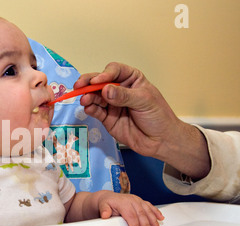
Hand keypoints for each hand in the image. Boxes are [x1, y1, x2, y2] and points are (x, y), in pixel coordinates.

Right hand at [76, 62, 210, 178]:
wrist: (160, 141)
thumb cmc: (158, 116)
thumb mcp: (144, 101)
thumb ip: (124, 96)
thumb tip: (106, 90)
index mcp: (131, 79)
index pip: (115, 71)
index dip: (105, 74)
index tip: (98, 81)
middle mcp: (119, 90)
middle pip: (100, 82)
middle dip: (88, 82)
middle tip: (79, 85)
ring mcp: (112, 104)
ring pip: (95, 96)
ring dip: (88, 96)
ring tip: (84, 100)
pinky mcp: (107, 118)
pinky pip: (96, 111)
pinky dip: (90, 109)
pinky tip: (88, 108)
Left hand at [98, 192, 164, 225]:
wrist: (108, 197)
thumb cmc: (106, 203)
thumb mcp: (102, 206)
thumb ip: (104, 210)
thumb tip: (104, 215)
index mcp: (123, 202)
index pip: (130, 215)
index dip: (135, 225)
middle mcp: (132, 200)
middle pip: (141, 214)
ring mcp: (138, 200)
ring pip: (148, 211)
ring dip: (154, 221)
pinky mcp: (141, 201)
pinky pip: (150, 206)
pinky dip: (156, 212)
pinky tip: (161, 218)